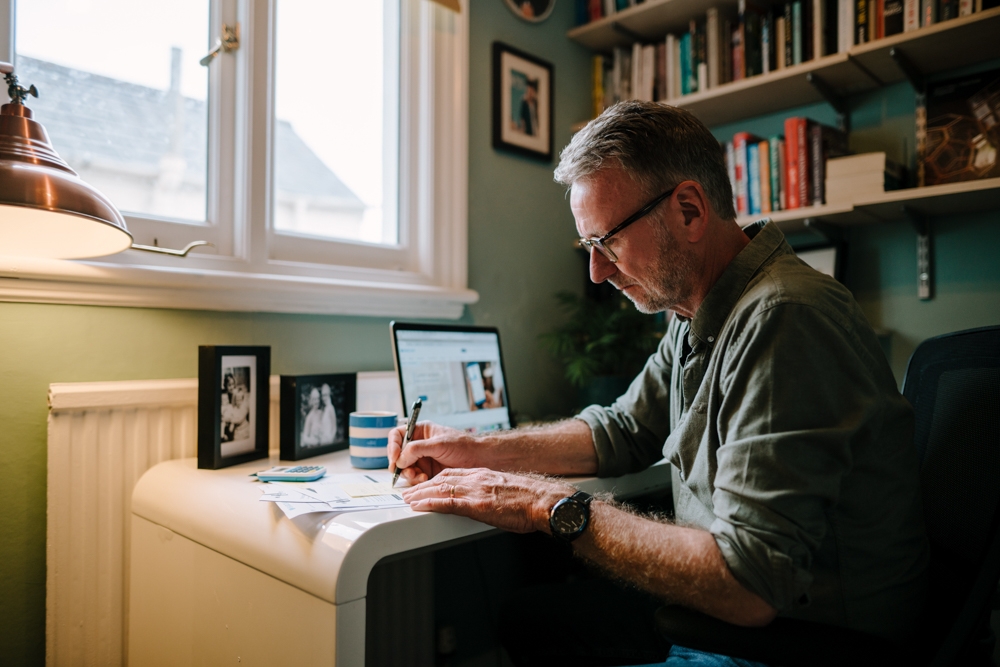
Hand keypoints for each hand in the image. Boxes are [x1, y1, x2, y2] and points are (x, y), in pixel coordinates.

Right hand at [388, 421, 487, 484]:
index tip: (394, 457)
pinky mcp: (427, 472)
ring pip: (404, 468)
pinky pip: (414, 478)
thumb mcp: (439, 444)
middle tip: (404, 471)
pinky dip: (416, 480)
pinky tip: (425, 479)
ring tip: (420, 476)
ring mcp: (422, 459)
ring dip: (409, 474)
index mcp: (420, 431)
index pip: (397, 435)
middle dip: (400, 464)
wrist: (479, 460)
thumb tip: (400, 458)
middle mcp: (419, 445)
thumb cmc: (464, 446)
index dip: (393, 446)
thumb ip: (417, 449)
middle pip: (398, 454)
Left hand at [400, 468, 574, 533]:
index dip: (436, 479)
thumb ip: (493, 493)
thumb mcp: (508, 491)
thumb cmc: (532, 500)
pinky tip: (419, 506)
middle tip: (410, 492)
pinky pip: (447, 502)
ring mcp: (475, 491)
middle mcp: (477, 479)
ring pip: (440, 489)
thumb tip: (489, 502)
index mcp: (485, 475)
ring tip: (408, 500)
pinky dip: (429, 503)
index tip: (426, 484)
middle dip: (423, 486)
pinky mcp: (476, 505)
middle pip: (443, 479)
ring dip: (421, 494)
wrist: (544, 502)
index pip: (454, 474)